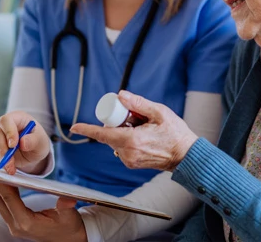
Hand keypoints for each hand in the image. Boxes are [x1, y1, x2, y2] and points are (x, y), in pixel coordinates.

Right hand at [0, 111, 50, 174]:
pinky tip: (11, 168)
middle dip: (3, 149)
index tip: (13, 145)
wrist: (33, 151)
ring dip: (2, 158)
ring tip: (12, 168)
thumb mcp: (41, 140)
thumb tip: (23, 142)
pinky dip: (3, 163)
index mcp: (17, 118)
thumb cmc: (38, 140)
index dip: (8, 132)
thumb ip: (33, 140)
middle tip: (10, 161)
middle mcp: (5, 126)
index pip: (7, 121)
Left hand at [0, 179, 86, 241]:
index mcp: (27, 223)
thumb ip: (65, 206)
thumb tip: (68, 199)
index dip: (0, 185)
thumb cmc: (69, 227)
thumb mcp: (69, 216)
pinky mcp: (17, 225)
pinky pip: (4, 207)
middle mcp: (18, 226)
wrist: (70, 240)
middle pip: (0, 202)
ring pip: (0, 205)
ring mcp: (15, 227)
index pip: (10, 200)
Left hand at [70, 90, 197, 171]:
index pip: (102, 134)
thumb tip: (120, 96)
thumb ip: (138, 104)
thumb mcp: (159, 112)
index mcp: (132, 141)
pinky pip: (123, 147)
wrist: (186, 156)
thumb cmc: (175, 133)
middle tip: (136, 117)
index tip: (74, 127)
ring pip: (116, 140)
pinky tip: (144, 136)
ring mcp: (130, 160)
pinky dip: (128, 139)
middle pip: (110, 134)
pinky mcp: (132, 163)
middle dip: (117, 123)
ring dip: (124, 131)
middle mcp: (128, 153)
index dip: (86, 129)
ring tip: (144, 128)